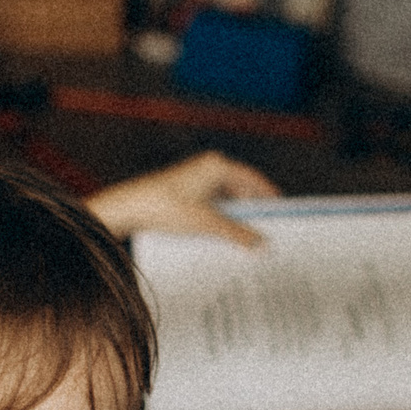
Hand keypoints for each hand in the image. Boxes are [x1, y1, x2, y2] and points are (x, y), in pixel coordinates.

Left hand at [86, 151, 279, 244]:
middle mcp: (208, 167)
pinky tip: (224, 236)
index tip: (283, 213)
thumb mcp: (207, 224)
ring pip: (226, 199)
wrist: (127, 208)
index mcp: (217, 166)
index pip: (254, 179)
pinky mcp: (185, 191)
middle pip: (241, 189)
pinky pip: (212, 204)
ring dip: (236, 218)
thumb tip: (261, 244)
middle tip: (268, 231)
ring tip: (248, 239)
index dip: (270, 197)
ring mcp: (195, 178)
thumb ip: (238, 234)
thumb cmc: (164, 207)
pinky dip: (221, 218)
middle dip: (253, 211)